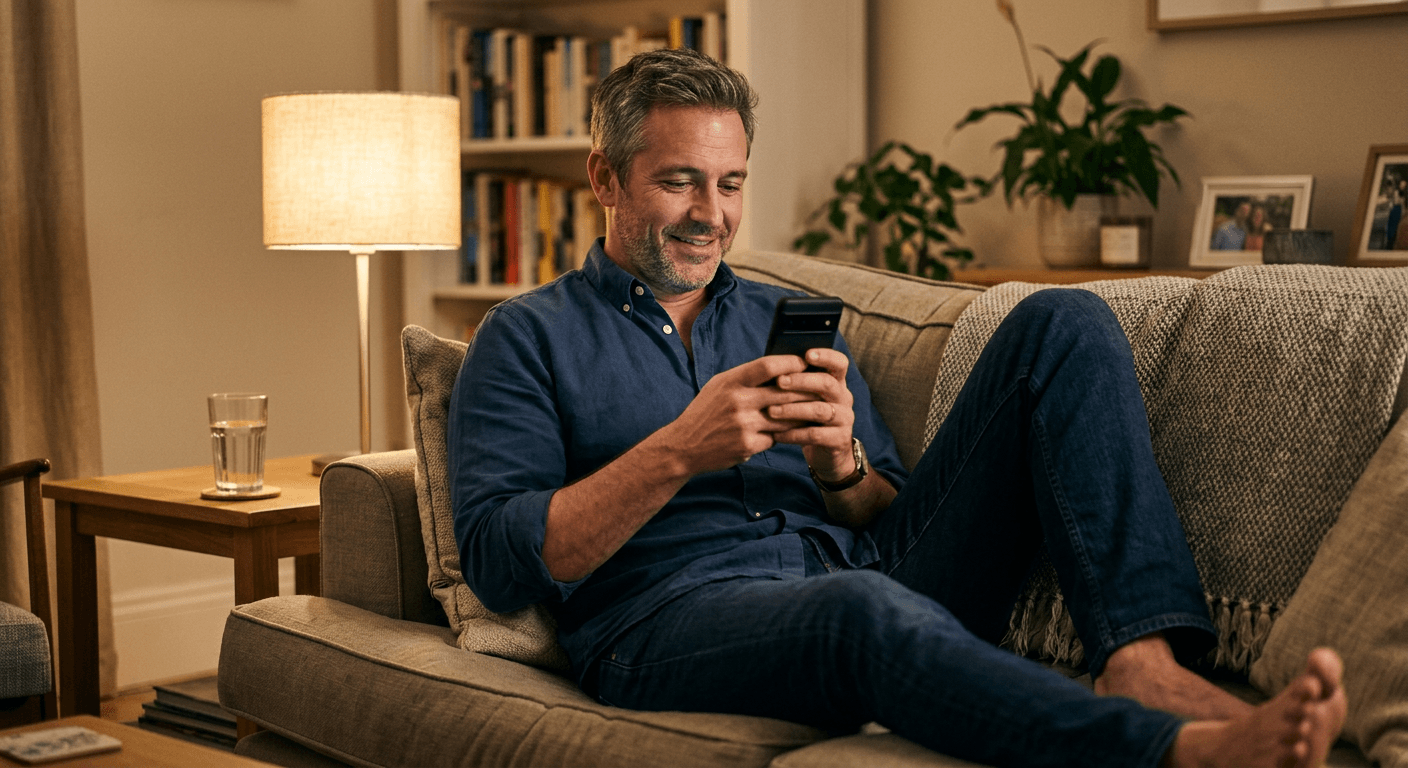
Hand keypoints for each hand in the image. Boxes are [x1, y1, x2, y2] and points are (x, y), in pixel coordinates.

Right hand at [657, 354, 818, 475]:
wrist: (684, 446)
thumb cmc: (706, 411)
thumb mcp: (719, 386)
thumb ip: (746, 377)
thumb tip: (781, 366)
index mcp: (730, 382)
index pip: (768, 365)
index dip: (791, 363)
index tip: (805, 362)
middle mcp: (737, 401)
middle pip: (783, 392)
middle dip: (806, 390)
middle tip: (823, 387)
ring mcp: (743, 425)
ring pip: (786, 417)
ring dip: (802, 414)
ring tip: (816, 409)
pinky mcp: (748, 446)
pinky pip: (776, 437)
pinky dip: (784, 434)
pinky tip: (792, 431)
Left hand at [767, 348, 856, 481]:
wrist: (826, 452)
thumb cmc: (807, 417)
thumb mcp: (805, 397)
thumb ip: (796, 381)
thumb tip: (771, 364)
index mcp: (836, 382)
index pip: (839, 363)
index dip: (826, 356)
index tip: (807, 354)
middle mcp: (844, 398)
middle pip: (827, 383)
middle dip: (801, 381)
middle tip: (779, 381)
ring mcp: (844, 419)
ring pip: (820, 410)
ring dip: (793, 409)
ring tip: (770, 411)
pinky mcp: (839, 440)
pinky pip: (815, 435)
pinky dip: (793, 434)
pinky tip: (776, 434)